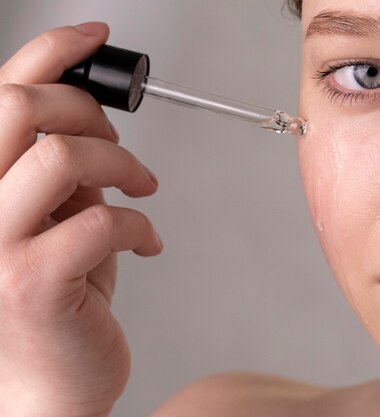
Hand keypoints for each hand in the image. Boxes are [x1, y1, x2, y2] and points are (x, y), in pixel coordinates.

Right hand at [0, 23, 161, 416]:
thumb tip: (92, 125)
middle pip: (17, 107)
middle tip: (121, 144)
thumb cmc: (56, 301)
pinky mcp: (33, 284)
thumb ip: (58, 172)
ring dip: (122, 164)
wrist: (48, 385)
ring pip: (61, 156)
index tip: (96, 36)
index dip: (50, 50)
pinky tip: (148, 242)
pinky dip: (141, 223)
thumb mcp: (51, 220)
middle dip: (87, 109)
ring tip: (143, 189)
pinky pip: (103, 220)